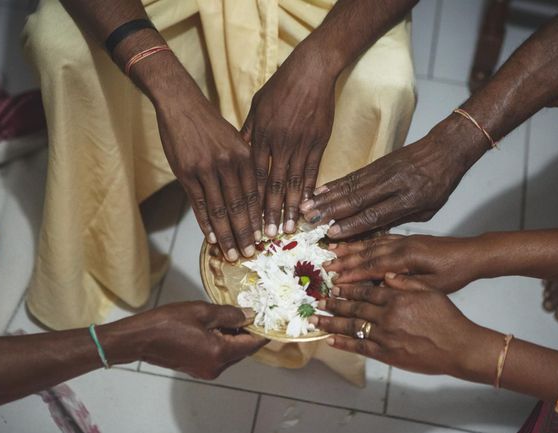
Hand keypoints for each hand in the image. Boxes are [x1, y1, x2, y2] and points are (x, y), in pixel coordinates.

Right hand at [138, 301, 267, 379]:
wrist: (138, 339)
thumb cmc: (167, 322)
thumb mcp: (202, 312)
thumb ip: (230, 314)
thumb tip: (251, 315)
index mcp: (220, 353)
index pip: (252, 345)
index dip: (263, 331)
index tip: (270, 318)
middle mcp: (216, 367)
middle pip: (243, 351)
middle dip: (248, 333)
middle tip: (249, 312)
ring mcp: (206, 371)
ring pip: (231, 354)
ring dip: (234, 337)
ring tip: (230, 316)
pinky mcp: (197, 370)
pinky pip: (219, 356)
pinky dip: (222, 343)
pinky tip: (216, 327)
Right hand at [155, 76, 260, 261]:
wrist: (182, 105)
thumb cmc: (211, 125)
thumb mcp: (235, 140)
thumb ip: (245, 166)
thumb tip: (252, 196)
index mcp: (245, 156)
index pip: (254, 195)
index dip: (258, 219)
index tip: (263, 238)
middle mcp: (228, 163)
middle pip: (239, 206)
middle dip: (245, 233)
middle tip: (249, 254)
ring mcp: (206, 169)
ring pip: (219, 209)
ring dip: (226, 235)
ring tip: (231, 254)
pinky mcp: (186, 173)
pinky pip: (199, 204)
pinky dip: (205, 224)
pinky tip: (211, 238)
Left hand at [241, 46, 336, 235]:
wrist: (311, 71)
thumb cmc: (280, 88)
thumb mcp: (257, 107)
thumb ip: (248, 133)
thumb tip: (238, 154)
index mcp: (261, 136)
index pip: (252, 175)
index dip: (249, 200)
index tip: (246, 218)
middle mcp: (279, 144)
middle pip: (272, 185)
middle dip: (268, 213)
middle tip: (265, 236)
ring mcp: (301, 144)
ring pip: (293, 183)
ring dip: (289, 208)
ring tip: (287, 228)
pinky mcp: (319, 143)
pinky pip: (313, 172)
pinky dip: (310, 191)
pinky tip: (307, 207)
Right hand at [300, 132, 470, 239]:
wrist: (445, 147)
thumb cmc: (440, 183)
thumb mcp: (428, 209)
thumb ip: (400, 220)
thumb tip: (372, 232)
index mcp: (409, 199)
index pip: (375, 214)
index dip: (352, 224)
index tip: (332, 233)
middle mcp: (392, 184)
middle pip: (356, 199)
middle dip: (330, 210)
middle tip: (309, 219)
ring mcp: (382, 171)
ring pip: (349, 186)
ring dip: (325, 197)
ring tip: (306, 206)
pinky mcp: (376, 163)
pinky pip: (352, 176)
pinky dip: (334, 184)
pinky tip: (319, 190)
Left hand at [314, 276, 494, 380]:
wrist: (458, 347)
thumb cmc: (447, 318)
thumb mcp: (429, 291)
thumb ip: (406, 282)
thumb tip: (386, 274)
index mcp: (396, 298)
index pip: (365, 290)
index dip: (347, 288)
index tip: (334, 285)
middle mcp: (387, 316)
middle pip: (354, 307)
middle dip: (333, 304)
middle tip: (318, 302)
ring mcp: (385, 336)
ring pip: (352, 327)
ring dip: (332, 322)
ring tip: (316, 319)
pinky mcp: (387, 354)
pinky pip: (360, 347)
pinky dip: (343, 343)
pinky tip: (331, 339)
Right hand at [326, 234, 481, 292]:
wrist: (473, 255)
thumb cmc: (456, 273)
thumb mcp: (434, 286)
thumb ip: (408, 284)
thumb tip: (383, 283)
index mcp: (407, 257)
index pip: (374, 266)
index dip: (353, 273)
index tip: (335, 279)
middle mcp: (402, 245)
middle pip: (368, 252)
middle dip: (345, 259)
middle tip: (325, 265)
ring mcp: (404, 239)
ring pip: (372, 243)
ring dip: (352, 248)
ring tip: (332, 250)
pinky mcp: (407, 238)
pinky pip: (381, 238)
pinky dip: (366, 241)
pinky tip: (356, 243)